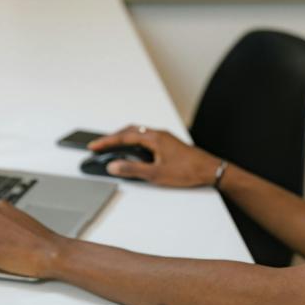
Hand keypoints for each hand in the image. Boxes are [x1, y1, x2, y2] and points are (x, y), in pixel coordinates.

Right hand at [88, 125, 222, 186]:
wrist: (210, 170)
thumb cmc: (188, 171)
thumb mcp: (156, 174)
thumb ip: (133, 169)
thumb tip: (114, 166)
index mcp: (154, 138)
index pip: (124, 136)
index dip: (107, 141)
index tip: (94, 146)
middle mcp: (158, 134)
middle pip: (130, 130)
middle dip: (113, 137)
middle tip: (99, 145)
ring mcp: (164, 138)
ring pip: (138, 133)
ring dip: (124, 138)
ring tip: (112, 147)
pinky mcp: (168, 143)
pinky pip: (146, 137)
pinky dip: (134, 141)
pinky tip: (133, 150)